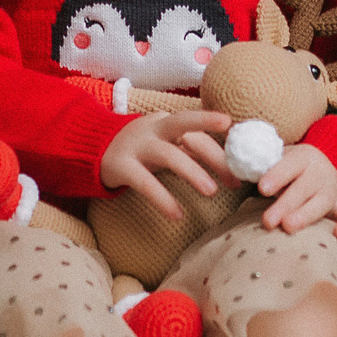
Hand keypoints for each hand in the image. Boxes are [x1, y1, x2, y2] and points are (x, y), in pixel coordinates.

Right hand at [100, 111, 231, 220]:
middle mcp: (153, 128)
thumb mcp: (165, 143)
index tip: (244, 166)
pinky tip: (177, 215)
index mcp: (168, 121)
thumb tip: (232, 164)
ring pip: (168, 154)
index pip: (199, 130)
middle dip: (212, 148)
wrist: (92, 148)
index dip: (221, 148)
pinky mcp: (120, 165)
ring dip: (192, 172)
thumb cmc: (141, 149)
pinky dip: (162, 198)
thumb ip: (192, 148)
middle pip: (185, 126)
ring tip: (211, 192)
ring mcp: (136, 145)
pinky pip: (144, 182)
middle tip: (233, 174)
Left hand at [254, 142, 336, 240]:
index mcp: (303, 156)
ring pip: (324, 201)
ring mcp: (334, 189)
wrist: (320, 170)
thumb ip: (257, 164)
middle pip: (305, 187)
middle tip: (268, 221)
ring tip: (288, 228)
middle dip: (286, 204)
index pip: (290, 163)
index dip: (277, 175)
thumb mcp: (275, 162)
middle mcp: (321, 171)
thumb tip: (231, 166)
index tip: (262, 188)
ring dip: (307, 215)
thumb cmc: (288, 172)